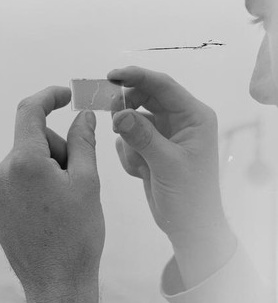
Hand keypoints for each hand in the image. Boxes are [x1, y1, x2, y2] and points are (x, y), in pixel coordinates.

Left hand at [0, 86, 104, 302]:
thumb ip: (83, 141)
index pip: (30, 112)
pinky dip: (34, 185)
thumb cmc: (78, 235)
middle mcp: (1, 174)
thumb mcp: (88, 183)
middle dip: (58, 149)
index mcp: (24, 163)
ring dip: (47, 169)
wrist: (56, 283)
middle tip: (79, 178)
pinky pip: (15, 183)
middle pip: (32, 141)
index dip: (49, 97)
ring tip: (65, 202)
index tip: (65, 95)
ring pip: (24, 163)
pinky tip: (50, 213)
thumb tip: (82, 114)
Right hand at [107, 66, 235, 287]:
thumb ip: (143, 136)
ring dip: (129, 140)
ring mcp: (163, 136)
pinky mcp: (151, 151)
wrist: (188, 227)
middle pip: (145, 99)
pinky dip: (129, 155)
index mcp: (193, 117)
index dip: (136, 77)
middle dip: (127, 108)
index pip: (163, 86)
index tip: (111, 76)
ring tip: (139, 162)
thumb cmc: (189, 196)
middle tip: (110, 118)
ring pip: (133, 121)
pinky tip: (141, 172)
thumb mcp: (167, 164)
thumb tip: (118, 114)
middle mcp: (179, 122)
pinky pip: (129, 141)